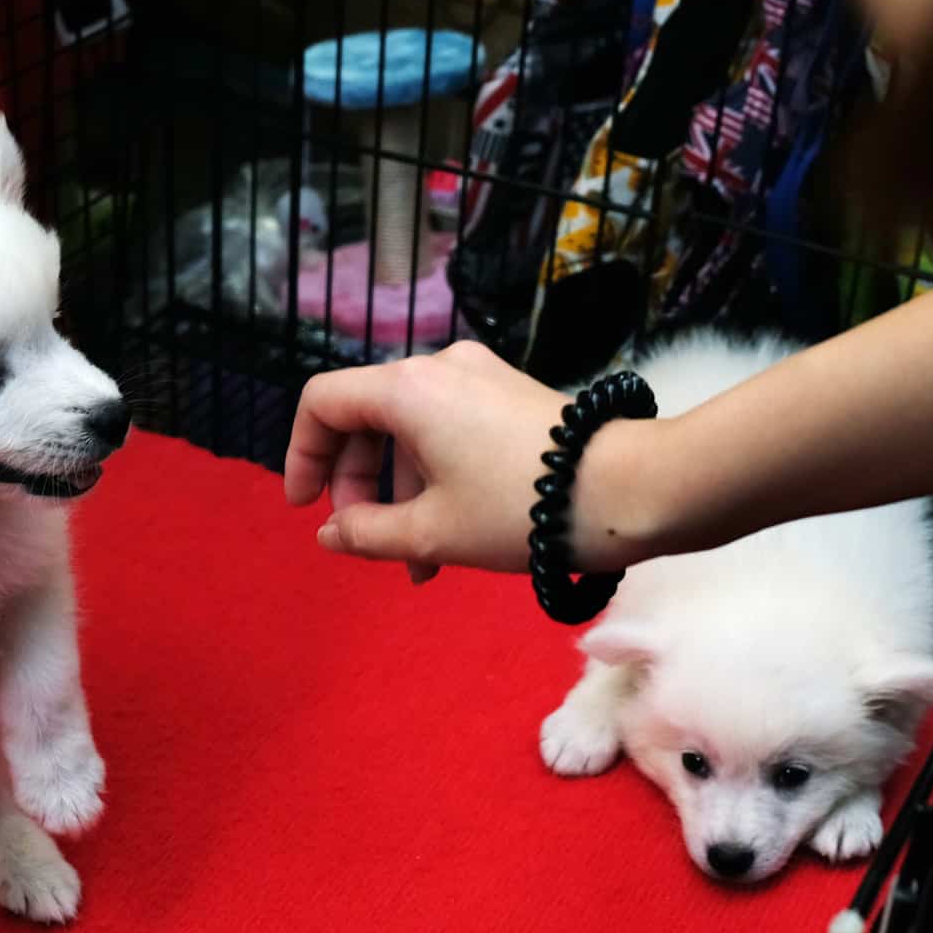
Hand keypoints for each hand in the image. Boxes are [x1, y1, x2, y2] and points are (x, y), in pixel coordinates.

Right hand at [283, 343, 636, 575]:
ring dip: (400, 494)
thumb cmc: (522, 508)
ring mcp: (479, 379)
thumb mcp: (431, 533)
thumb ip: (366, 533)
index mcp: (406, 389)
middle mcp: (439, 369)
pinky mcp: (510, 397)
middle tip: (366, 540)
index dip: (301, 455)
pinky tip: (450, 535)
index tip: (306, 506)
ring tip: (418, 563)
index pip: (321, 403)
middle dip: (356, 485)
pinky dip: (435, 477)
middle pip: (365, 419)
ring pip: (409, 432)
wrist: (631, 490)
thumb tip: (330, 535)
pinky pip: (448, 431)